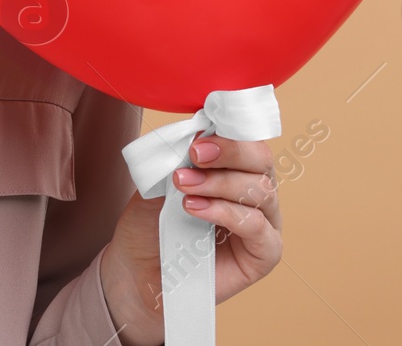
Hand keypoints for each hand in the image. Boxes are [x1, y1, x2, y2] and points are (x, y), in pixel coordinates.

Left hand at [99, 134, 282, 345]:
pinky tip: (196, 209)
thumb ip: (181, 157)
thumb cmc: (150, 223)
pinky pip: (257, 226)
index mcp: (234, 167)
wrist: (136, 269)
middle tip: (194, 155)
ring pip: (260, 189)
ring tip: (184, 187)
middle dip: (229, 151)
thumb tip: (198, 133)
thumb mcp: (160, 180)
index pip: (246, 138)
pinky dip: (226, 212)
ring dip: (219, 182)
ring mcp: (263, 222)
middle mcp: (254, 191)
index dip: (228, 131)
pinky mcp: (264, 253)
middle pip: (261, 159)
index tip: (199, 135)